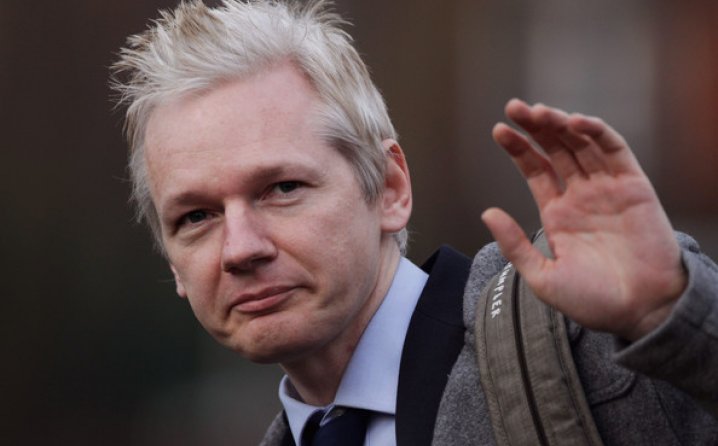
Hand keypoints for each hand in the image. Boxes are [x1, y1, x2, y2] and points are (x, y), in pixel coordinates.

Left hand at [482, 99, 686, 339]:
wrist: (641, 312)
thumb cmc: (592, 301)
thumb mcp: (542, 276)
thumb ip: (515, 244)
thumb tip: (487, 212)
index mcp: (557, 213)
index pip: (534, 170)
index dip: (518, 148)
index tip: (499, 130)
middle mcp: (581, 196)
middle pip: (554, 150)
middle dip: (534, 127)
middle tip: (514, 107)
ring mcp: (607, 189)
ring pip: (581, 144)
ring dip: (560, 124)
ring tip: (539, 111)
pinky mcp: (634, 186)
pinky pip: (615, 151)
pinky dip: (596, 132)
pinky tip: (574, 123)